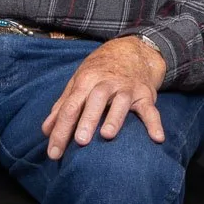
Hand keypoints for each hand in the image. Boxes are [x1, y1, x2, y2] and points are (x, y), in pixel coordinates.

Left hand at [40, 36, 167, 158]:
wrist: (132, 51)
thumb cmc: (99, 71)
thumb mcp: (78, 82)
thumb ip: (63, 106)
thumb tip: (46, 130)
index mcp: (86, 81)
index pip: (71, 106)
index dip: (61, 130)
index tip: (54, 153)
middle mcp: (107, 83)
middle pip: (95, 101)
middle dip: (87, 120)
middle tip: (80, 142)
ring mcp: (127, 88)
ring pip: (121, 103)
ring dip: (115, 118)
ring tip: (107, 135)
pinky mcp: (145, 94)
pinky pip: (150, 109)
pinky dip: (154, 123)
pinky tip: (157, 138)